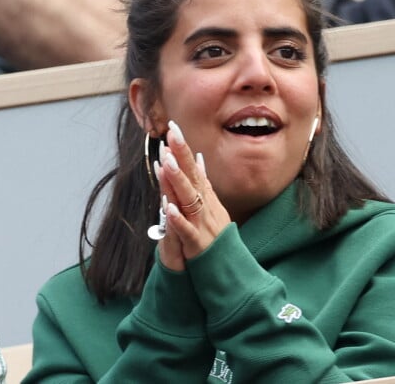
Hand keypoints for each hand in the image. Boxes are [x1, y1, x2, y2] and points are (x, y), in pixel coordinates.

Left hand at [156, 121, 230, 266]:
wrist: (227, 267)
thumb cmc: (215, 234)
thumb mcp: (212, 204)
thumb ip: (203, 182)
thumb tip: (199, 158)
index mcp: (206, 196)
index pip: (193, 167)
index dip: (183, 148)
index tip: (173, 127)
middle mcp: (206, 205)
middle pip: (193, 176)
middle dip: (182, 154)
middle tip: (172, 133)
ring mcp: (203, 223)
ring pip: (189, 199)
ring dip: (178, 181)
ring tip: (167, 162)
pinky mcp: (198, 243)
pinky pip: (187, 230)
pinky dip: (178, 220)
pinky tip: (169, 208)